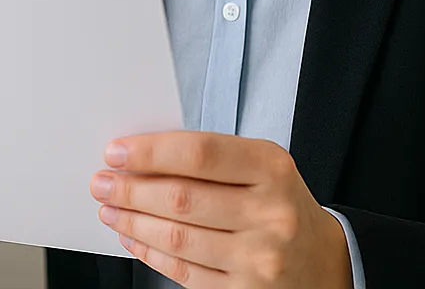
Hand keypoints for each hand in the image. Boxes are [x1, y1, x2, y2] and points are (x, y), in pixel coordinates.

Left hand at [90, 131, 351, 287]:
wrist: (323, 262)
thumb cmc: (280, 204)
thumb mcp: (262, 168)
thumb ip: (210, 159)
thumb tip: (140, 159)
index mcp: (272, 168)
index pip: (200, 153)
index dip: (151, 152)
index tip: (116, 152)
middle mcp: (269, 213)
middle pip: (182, 198)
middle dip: (131, 190)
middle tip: (102, 182)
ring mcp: (258, 258)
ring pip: (178, 238)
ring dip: (133, 222)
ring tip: (110, 210)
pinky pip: (184, 271)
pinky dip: (150, 253)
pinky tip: (133, 239)